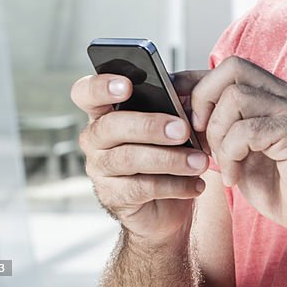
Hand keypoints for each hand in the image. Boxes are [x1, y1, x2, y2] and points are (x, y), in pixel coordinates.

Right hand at [71, 74, 209, 244]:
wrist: (170, 201)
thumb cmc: (171, 149)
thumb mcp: (177, 120)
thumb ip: (179, 100)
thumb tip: (188, 90)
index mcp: (107, 111)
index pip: (86, 92)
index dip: (101, 86)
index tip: (127, 86)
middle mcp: (96, 139)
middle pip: (111, 126)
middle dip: (150, 126)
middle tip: (182, 130)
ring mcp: (100, 169)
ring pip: (129, 158)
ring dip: (170, 159)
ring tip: (199, 161)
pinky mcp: (113, 197)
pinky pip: (142, 188)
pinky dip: (174, 185)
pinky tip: (195, 183)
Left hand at [180, 57, 286, 249]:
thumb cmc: (284, 186)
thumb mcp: (242, 153)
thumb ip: (221, 129)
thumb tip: (181, 112)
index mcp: (275, 95)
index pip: (229, 67)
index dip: (195, 80)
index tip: (173, 103)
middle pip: (232, 68)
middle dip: (203, 100)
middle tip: (200, 136)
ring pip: (235, 98)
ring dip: (217, 135)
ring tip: (223, 163)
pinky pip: (246, 131)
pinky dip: (231, 156)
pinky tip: (235, 177)